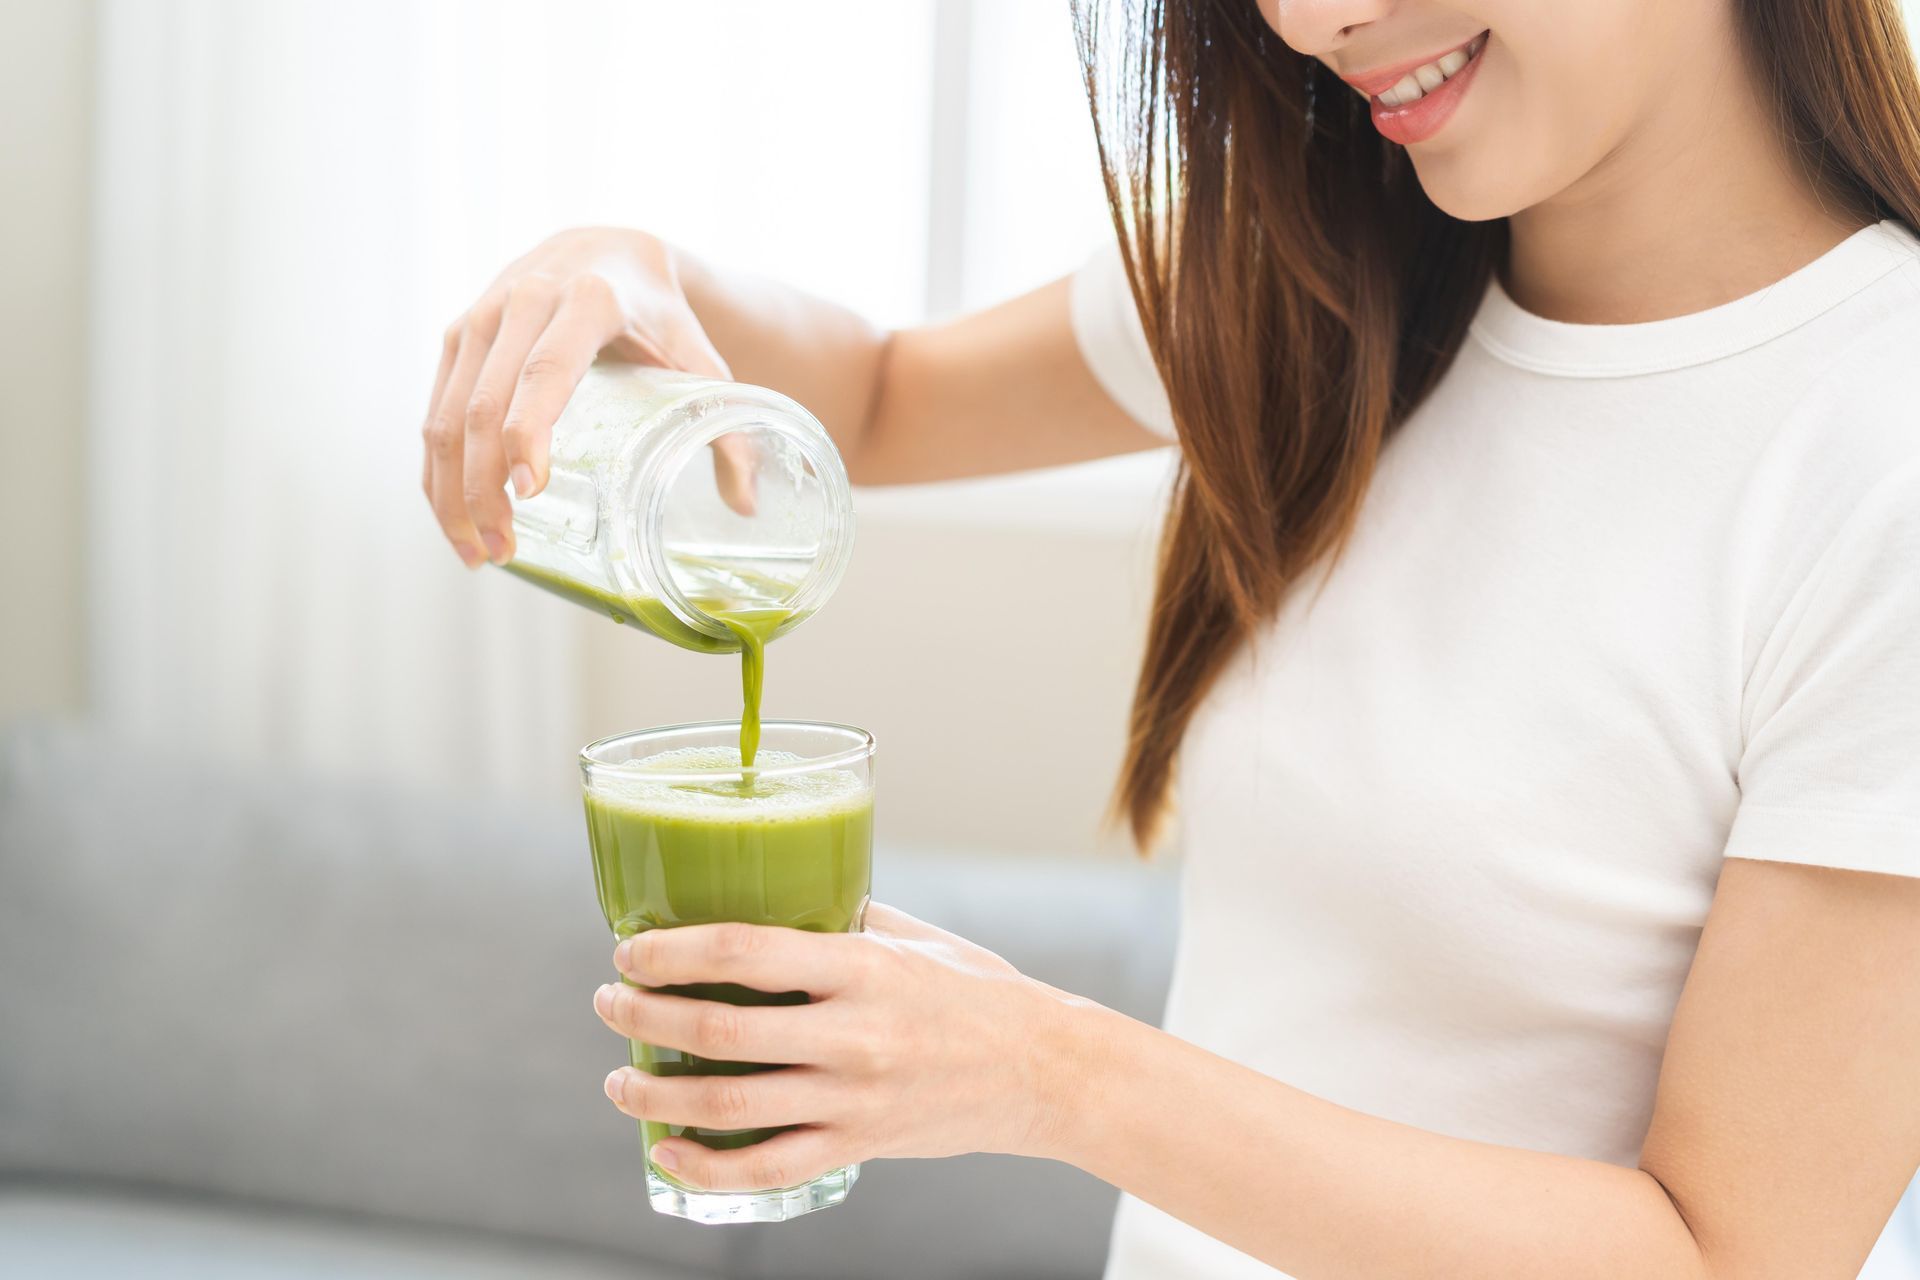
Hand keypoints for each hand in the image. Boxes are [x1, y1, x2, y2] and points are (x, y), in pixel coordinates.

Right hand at [420, 227, 753, 568]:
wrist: (610, 248)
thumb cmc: (660, 314)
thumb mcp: (700, 359)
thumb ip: (728, 427)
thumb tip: (746, 506)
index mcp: (587, 300)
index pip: (547, 370)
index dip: (531, 430)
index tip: (530, 490)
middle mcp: (522, 300)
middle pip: (486, 404)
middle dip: (484, 487)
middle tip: (503, 551)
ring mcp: (481, 317)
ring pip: (447, 414)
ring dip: (452, 491)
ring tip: (477, 553)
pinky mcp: (458, 336)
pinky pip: (434, 410)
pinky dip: (436, 470)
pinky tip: (453, 517)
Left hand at [589, 904, 1105, 1191]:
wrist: (1045, 1072)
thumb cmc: (977, 992)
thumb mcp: (914, 936)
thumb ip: (843, 916)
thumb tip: (773, 889)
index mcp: (863, 966)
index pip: (746, 950)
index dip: (672, 951)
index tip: (630, 949)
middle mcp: (854, 1034)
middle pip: (720, 1031)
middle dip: (645, 1016)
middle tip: (610, 1003)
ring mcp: (854, 1097)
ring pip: (728, 1104)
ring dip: (655, 1092)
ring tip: (620, 1079)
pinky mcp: (858, 1145)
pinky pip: (764, 1167)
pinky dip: (703, 1166)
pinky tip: (666, 1151)